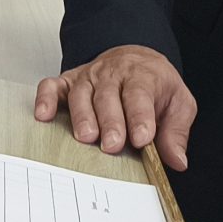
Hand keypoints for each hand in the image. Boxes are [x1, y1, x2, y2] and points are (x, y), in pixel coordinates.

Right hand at [33, 44, 196, 169]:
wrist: (135, 60)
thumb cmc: (154, 86)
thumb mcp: (178, 104)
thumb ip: (176, 132)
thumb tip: (177, 161)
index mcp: (142, 77)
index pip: (140, 95)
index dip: (140, 116)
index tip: (143, 138)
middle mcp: (112, 75)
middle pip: (108, 96)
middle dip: (110, 121)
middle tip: (113, 145)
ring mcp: (88, 78)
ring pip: (81, 93)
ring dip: (82, 115)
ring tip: (86, 137)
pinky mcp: (68, 82)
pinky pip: (52, 86)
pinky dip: (45, 99)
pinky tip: (44, 115)